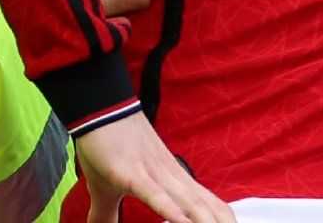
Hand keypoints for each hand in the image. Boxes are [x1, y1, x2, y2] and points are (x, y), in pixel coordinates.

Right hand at [77, 111, 235, 222]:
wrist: (100, 110)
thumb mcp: (107, 190)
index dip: (223, 218)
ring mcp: (154, 174)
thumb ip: (106, 214)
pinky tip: (183, 222)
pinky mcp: (132, 174)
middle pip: (207, 207)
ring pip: (187, 203)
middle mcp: (171, 178)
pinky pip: (155, 194)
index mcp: (173, 181)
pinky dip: (169, 209)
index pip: (208, 204)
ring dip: (204, 222)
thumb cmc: (107, 147)